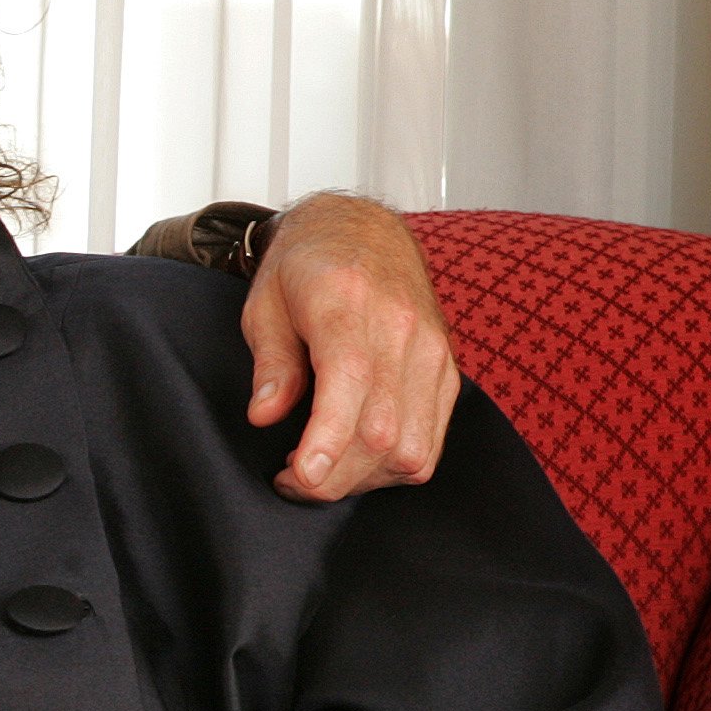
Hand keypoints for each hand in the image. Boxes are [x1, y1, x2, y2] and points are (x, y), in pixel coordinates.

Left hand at [240, 192, 459, 502]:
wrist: (360, 231)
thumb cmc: (304, 269)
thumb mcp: (265, 305)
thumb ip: (270, 363)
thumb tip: (264, 415)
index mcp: (349, 304)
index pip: (350, 382)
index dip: (328, 439)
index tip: (302, 476)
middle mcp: (402, 329)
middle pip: (382, 431)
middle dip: (333, 476)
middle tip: (291, 479)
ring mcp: (432, 352)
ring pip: (413, 448)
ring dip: (364, 479)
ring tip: (324, 470)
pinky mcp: (447, 371)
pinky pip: (432, 442)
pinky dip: (394, 467)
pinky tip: (359, 461)